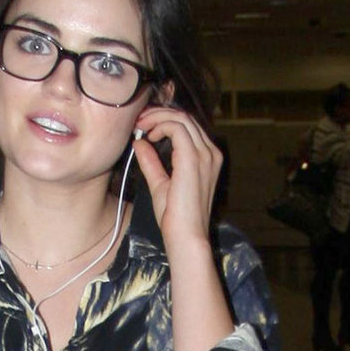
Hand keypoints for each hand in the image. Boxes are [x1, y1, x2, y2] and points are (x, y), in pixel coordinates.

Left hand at [130, 106, 222, 254]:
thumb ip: (152, 162)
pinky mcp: (194, 158)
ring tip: (141, 124)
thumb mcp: (160, 184)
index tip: (144, 125)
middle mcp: (210, 153)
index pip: (188, 126)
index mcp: (207, 158)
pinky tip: (150, 135)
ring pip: (182, 118)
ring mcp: (205, 154)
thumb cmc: (176, 218)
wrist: (186, 236)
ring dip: (158, 117)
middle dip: (160, 114)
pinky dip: (160, 125)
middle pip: (186, 117)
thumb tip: (139, 143)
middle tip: (139, 120)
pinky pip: (177, 128)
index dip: (164, 119)